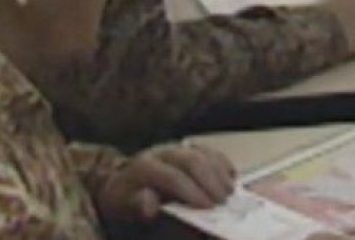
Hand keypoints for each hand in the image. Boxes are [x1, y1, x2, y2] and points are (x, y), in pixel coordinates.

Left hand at [97, 141, 236, 221]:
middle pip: (192, 160)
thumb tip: (149, 205)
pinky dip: (222, 162)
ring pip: (203, 153)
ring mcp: (176, 147)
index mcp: (144, 166)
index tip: (207, 207)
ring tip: (229, 192)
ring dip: (219, 172)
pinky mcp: (187, 148)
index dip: (191, 191)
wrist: (123, 182)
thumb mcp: (124, 206)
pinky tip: (231, 177)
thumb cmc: (127, 199)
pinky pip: (209, 150)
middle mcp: (162, 152)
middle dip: (210, 181)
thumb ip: (136, 205)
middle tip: (223, 201)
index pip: (172, 176)